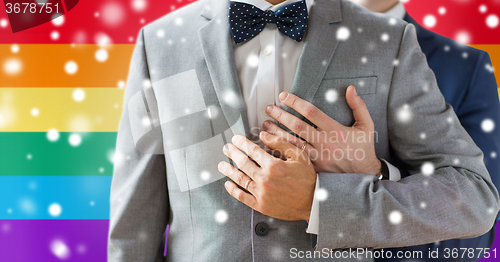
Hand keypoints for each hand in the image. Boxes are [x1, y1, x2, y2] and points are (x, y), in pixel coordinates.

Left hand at [218, 132, 315, 220]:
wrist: (313, 203)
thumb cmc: (308, 179)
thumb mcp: (299, 156)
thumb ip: (280, 143)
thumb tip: (263, 135)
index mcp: (273, 166)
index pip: (252, 150)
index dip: (242, 143)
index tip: (236, 139)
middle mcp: (264, 179)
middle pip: (242, 163)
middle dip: (232, 153)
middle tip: (227, 149)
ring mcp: (261, 193)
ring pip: (239, 179)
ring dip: (228, 170)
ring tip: (222, 164)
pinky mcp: (260, 205)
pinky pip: (242, 196)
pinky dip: (233, 190)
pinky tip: (228, 184)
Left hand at [263, 85, 381, 175]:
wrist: (364, 175)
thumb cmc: (363, 148)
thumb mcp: (366, 125)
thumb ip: (358, 106)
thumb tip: (350, 89)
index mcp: (335, 130)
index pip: (311, 112)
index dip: (295, 102)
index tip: (283, 96)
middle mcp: (325, 143)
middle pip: (297, 126)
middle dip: (280, 116)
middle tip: (269, 108)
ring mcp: (318, 157)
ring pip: (292, 143)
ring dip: (276, 133)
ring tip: (265, 125)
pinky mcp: (313, 169)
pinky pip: (293, 158)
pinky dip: (281, 151)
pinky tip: (270, 145)